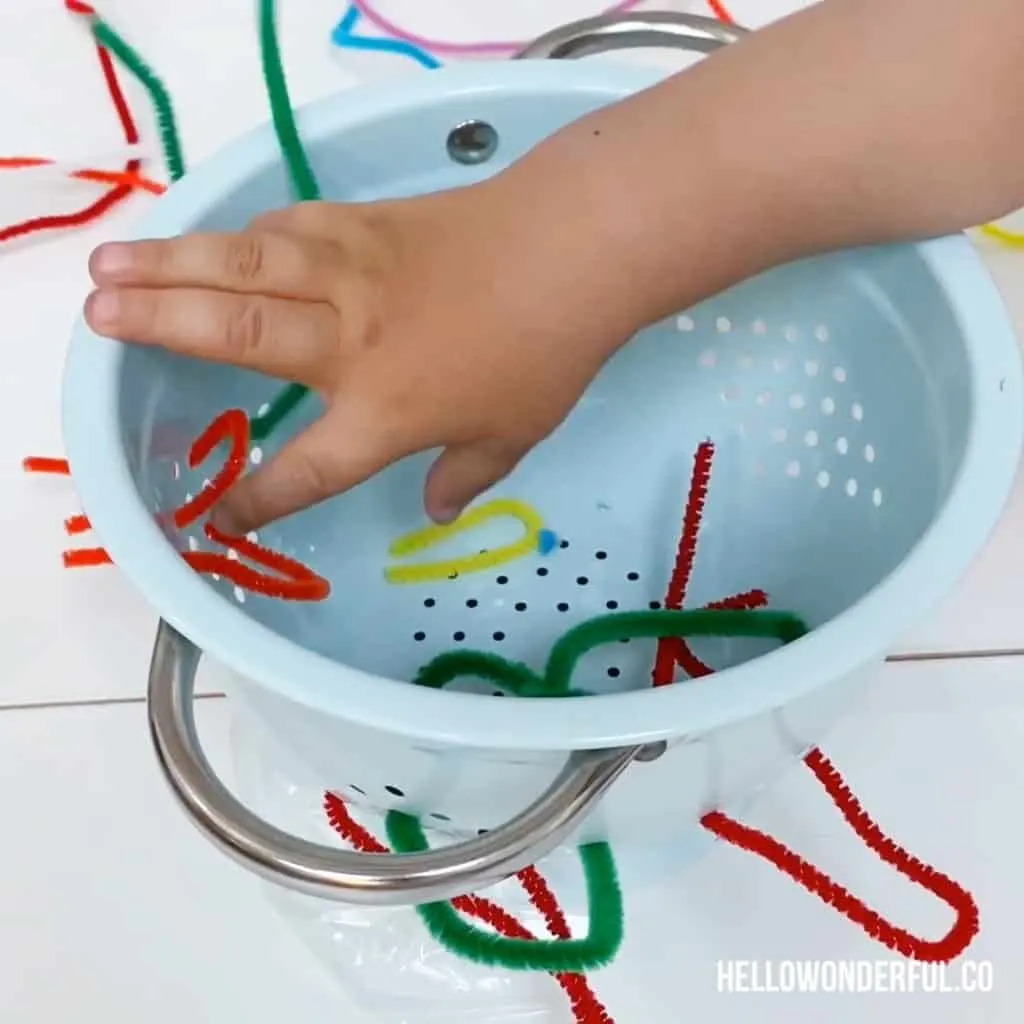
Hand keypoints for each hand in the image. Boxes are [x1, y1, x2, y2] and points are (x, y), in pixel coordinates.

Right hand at [83, 179, 637, 532]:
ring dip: (171, 263)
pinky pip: (288, 229)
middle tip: (96, 320)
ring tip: (110, 264)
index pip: (304, 470)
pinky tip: (222, 241)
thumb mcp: (511, 438)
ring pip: (243, 267)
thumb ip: (463, 479)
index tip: (218, 521)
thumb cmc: (544, 355)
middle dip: (160, 327)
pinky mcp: (363, 225)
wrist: (571, 253)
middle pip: (236, 334)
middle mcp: (349, 343)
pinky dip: (247, 236)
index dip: (257, 501)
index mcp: (382, 412)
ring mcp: (351, 275)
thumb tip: (438, 514)